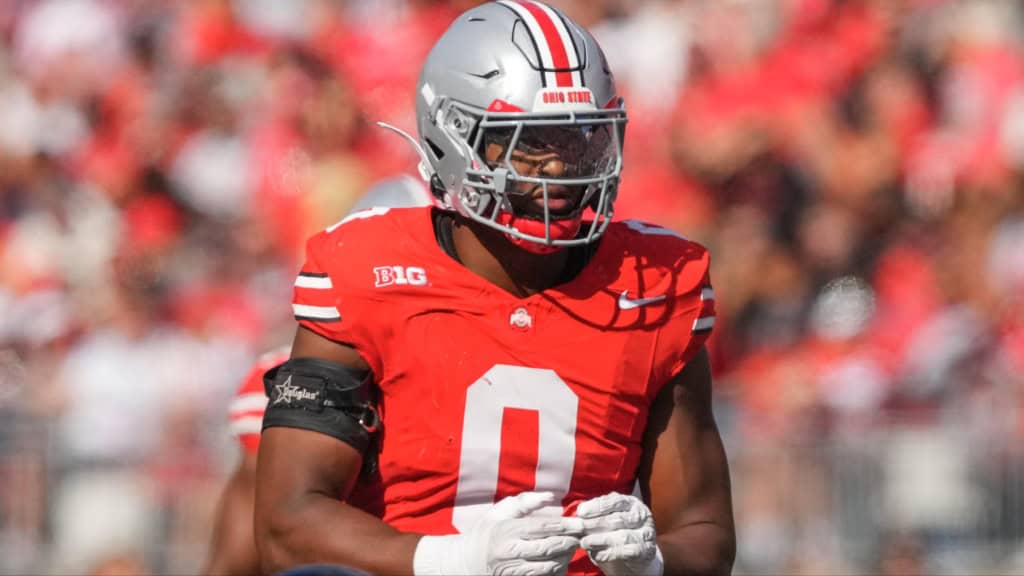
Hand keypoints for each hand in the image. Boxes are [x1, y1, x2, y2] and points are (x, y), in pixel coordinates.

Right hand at [414, 491, 582, 575]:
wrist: (468, 561)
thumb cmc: (488, 530)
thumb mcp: (501, 510)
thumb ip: (526, 501)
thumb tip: (550, 496)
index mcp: (509, 530)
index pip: (543, 527)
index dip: (565, 525)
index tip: (580, 523)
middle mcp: (511, 551)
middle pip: (549, 547)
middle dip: (569, 541)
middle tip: (581, 535)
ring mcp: (514, 569)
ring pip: (549, 566)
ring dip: (565, 557)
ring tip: (572, 547)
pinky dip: (556, 570)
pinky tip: (561, 561)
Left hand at [577, 493, 662, 575]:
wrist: (634, 556)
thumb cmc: (614, 533)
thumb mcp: (603, 521)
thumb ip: (591, 518)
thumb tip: (573, 517)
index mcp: (630, 503)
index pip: (615, 501)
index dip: (597, 506)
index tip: (580, 512)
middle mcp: (641, 515)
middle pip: (617, 519)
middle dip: (594, 524)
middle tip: (577, 529)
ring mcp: (646, 533)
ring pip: (623, 535)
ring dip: (601, 539)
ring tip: (585, 543)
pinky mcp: (647, 551)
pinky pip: (629, 551)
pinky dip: (611, 553)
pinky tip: (598, 554)